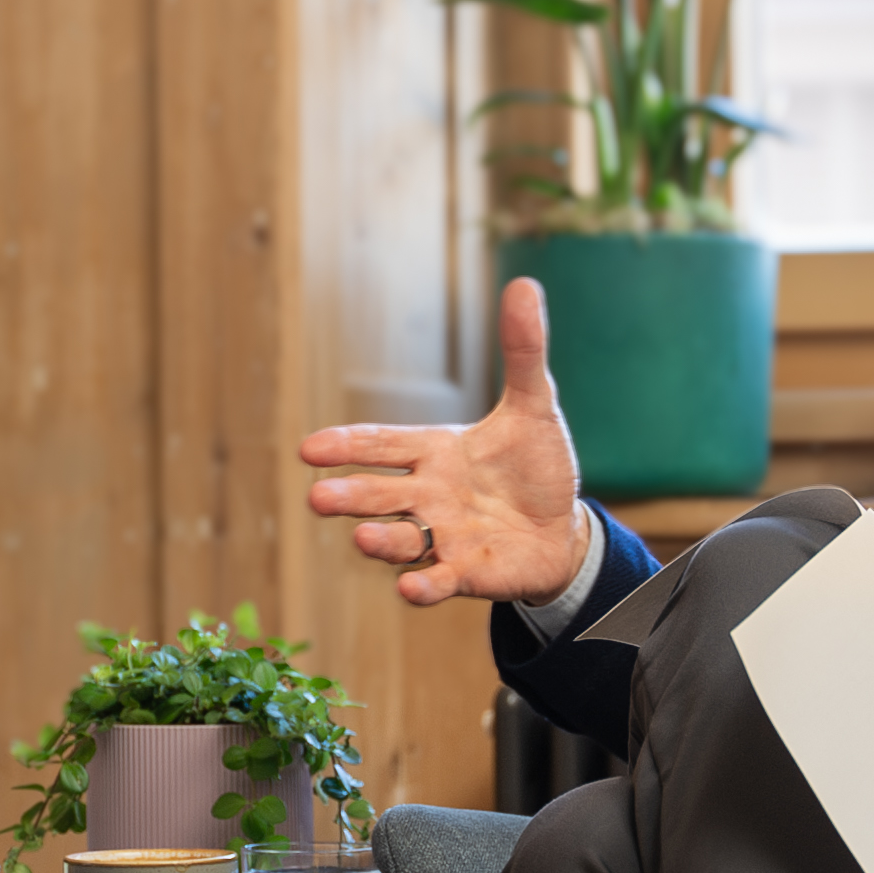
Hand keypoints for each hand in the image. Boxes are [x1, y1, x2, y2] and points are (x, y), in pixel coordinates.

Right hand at [299, 277, 590, 608]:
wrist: (563, 528)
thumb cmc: (536, 466)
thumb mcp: (534, 405)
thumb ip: (522, 351)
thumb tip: (525, 284)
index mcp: (435, 452)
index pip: (382, 445)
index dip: (348, 446)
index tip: (309, 448)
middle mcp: (429, 496)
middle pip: (380, 495)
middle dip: (349, 495)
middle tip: (317, 496)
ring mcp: (445, 537)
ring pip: (402, 539)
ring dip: (380, 540)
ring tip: (362, 536)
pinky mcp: (468, 573)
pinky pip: (440, 581)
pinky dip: (424, 587)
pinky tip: (408, 588)